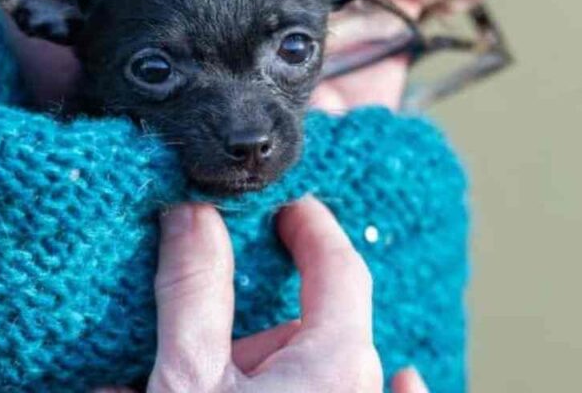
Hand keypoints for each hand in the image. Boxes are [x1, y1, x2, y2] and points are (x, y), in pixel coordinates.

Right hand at [96, 197, 428, 391]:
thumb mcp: (190, 382)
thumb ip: (195, 293)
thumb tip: (192, 215)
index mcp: (337, 362)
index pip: (337, 268)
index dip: (310, 227)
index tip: (285, 207)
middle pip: (316, 331)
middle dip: (258, 324)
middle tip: (195, 342)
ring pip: (318, 377)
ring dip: (273, 369)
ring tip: (204, 381)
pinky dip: (339, 390)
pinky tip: (390, 387)